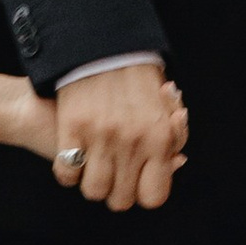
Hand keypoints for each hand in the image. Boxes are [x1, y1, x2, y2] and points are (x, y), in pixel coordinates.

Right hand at [51, 65, 188, 212]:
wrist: (101, 44)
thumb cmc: (135, 75)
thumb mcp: (164, 104)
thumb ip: (173, 136)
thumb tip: (178, 161)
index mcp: (159, 137)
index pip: (154, 196)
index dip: (144, 194)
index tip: (138, 183)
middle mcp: (132, 142)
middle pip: (122, 199)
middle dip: (117, 192)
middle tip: (114, 173)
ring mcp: (100, 137)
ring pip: (94, 190)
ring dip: (92, 183)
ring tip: (93, 167)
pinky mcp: (72, 130)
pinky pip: (67, 174)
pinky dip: (68, 173)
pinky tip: (73, 158)